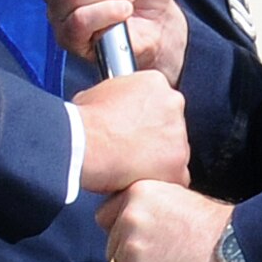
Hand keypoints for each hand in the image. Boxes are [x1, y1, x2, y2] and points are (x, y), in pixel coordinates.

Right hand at [75, 72, 187, 191]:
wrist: (82, 145)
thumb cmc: (84, 121)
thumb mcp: (99, 92)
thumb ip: (119, 97)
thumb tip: (114, 106)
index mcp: (155, 82)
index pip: (160, 98)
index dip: (145, 114)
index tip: (134, 125)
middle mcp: (173, 104)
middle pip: (171, 123)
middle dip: (156, 135)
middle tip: (133, 145)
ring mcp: (179, 136)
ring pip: (175, 150)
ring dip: (159, 158)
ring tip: (131, 164)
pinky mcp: (178, 166)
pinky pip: (175, 175)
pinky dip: (160, 179)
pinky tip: (138, 177)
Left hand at [98, 181, 235, 261]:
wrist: (234, 246)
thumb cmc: (212, 225)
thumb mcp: (174, 197)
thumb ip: (147, 207)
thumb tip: (126, 225)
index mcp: (136, 192)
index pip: (104, 218)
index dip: (120, 234)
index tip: (140, 243)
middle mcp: (130, 217)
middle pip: (111, 249)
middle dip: (130, 260)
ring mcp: (133, 248)